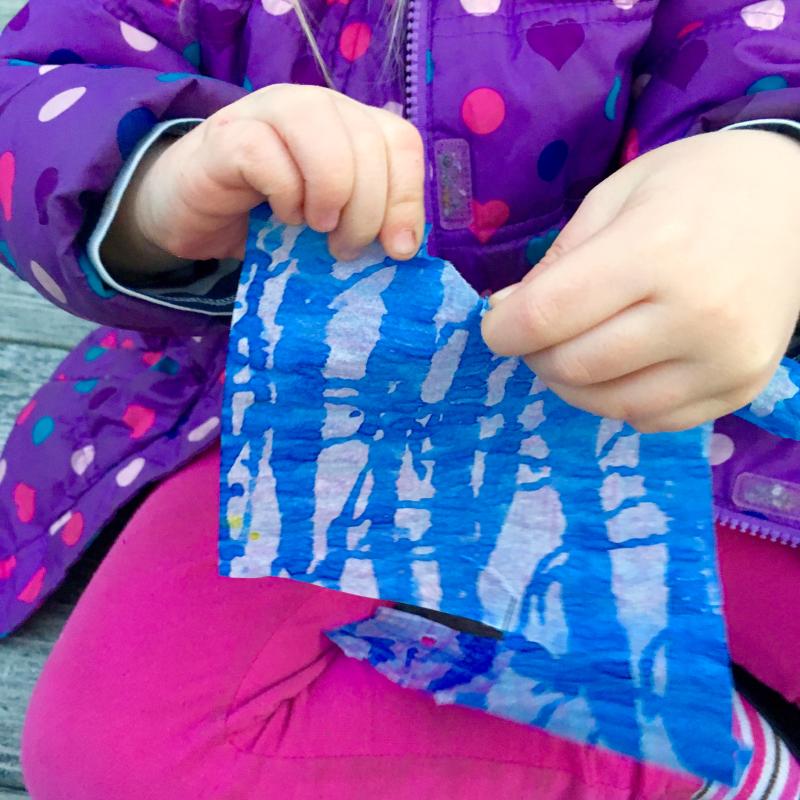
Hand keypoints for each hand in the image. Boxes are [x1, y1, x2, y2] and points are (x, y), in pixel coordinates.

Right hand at [104, 85, 424, 277]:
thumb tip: (403, 247)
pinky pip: (268, 155)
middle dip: (368, 209)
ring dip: (331, 192)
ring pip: (322, 132)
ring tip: (317, 228)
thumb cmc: (265, 220)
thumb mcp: (328, 226)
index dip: (407, 197)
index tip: (398, 250)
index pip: (400, 142)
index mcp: (347, 124)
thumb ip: (365, 223)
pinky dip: (284, 194)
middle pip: (367, 141)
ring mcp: (266, 113)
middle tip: (345, 248)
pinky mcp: (226, 136)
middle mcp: (312, 107)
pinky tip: (280, 217)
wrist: (190, 216)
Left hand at [481, 130, 799, 431]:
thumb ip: (558, 261)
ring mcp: (726, 360)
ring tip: (572, 348)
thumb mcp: (614, 198)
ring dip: (570, 384)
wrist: (796, 202)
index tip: (495, 324)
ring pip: (608, 404)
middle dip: (534, 354)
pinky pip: (650, 419)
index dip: (502, 329)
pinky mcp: (741, 389)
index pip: (548, 315)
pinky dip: (617, 399)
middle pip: (573, 366)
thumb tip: (508, 313)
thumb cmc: (694, 187)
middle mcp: (697, 313)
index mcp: (656, 250)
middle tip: (535, 332)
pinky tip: (619, 365)